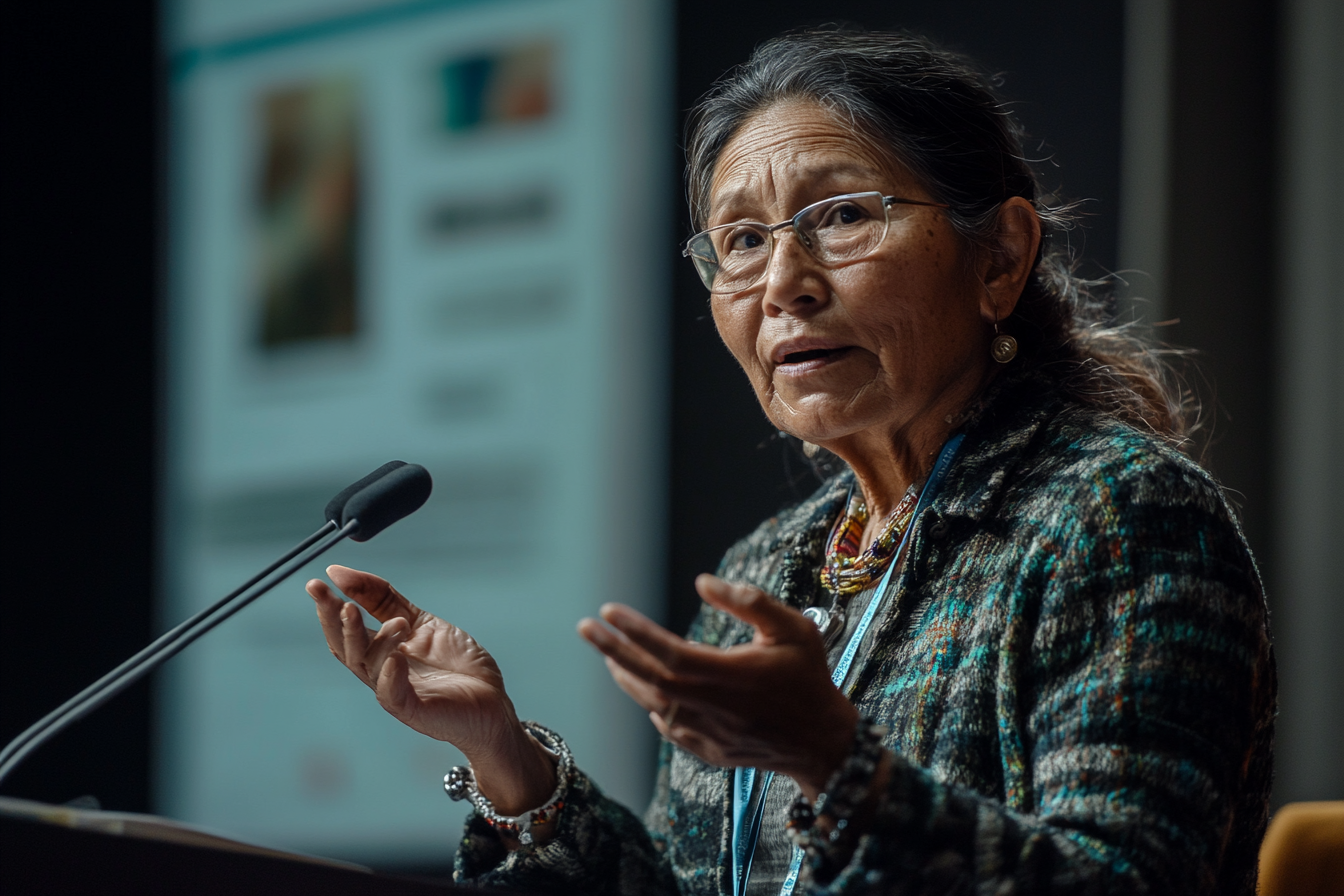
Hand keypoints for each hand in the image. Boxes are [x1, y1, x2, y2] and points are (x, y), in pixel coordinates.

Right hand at [307, 565, 553, 814]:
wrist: (493, 702)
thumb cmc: (456, 664)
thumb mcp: (419, 621)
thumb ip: (383, 598)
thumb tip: (339, 571)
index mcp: (380, 653)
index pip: (345, 630)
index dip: (329, 608)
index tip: (315, 582)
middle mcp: (381, 673)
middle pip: (346, 649)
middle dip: (334, 622)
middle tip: (328, 596)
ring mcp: (396, 693)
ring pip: (369, 667)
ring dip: (374, 641)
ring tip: (396, 622)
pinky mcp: (415, 711)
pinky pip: (393, 695)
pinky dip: (390, 676)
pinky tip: (395, 658)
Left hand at [577, 574, 857, 798]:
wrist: (822, 742)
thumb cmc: (808, 678)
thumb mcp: (793, 628)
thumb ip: (749, 601)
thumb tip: (702, 582)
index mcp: (728, 674)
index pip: (667, 649)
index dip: (634, 631)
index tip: (608, 611)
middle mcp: (710, 705)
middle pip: (648, 676)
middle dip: (612, 649)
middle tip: (585, 628)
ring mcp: (706, 732)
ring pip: (652, 703)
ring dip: (626, 676)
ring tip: (608, 655)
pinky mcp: (707, 749)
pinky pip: (667, 726)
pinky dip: (650, 706)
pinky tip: (645, 692)